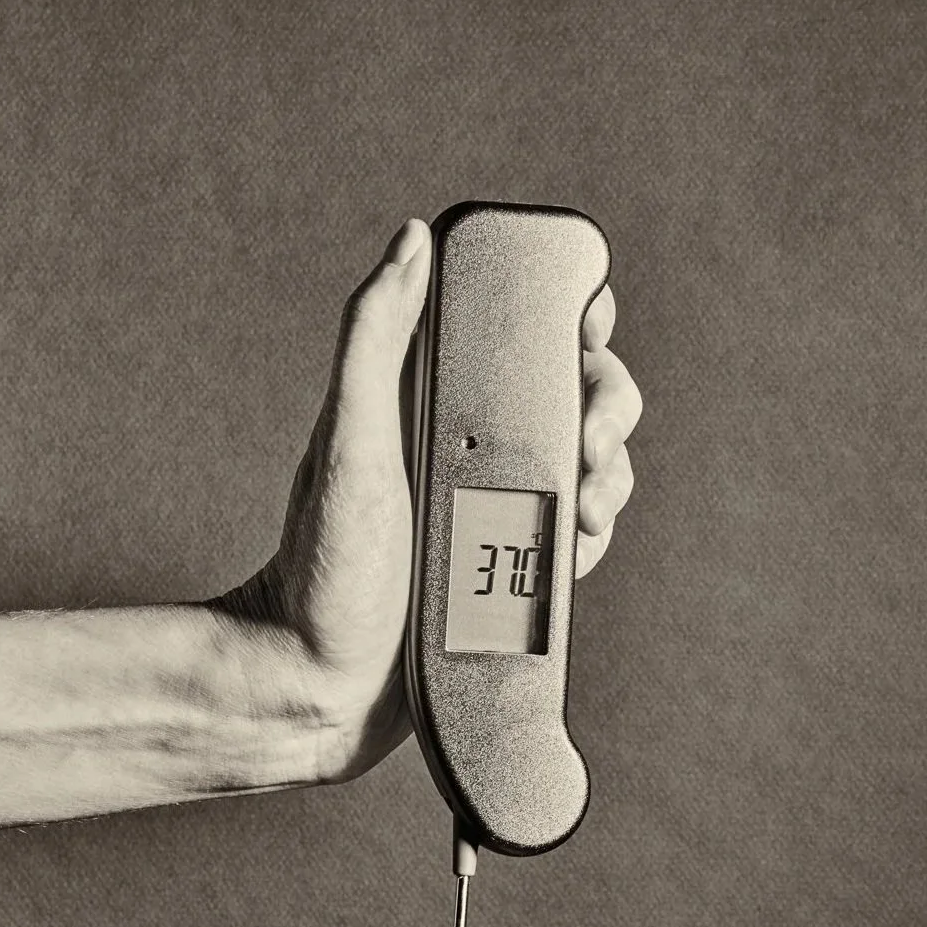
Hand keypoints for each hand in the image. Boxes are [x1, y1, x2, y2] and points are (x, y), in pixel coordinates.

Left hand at [212, 217, 642, 781]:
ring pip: (590, 470)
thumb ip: (375, 338)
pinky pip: (577, 540)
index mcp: (435, 403)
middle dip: (606, 413)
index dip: (574, 324)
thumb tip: (410, 240)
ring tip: (583, 511)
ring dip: (609, 478)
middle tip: (586, 449)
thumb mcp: (347, 443)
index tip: (589, 339)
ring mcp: (495, 513)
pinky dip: (591, 537)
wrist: (318, 687)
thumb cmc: (318, 571)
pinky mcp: (511, 572)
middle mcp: (469, 450)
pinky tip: (574, 553)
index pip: (523, 337)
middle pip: (578, 401)